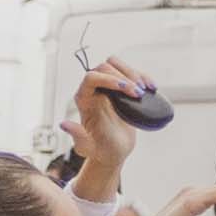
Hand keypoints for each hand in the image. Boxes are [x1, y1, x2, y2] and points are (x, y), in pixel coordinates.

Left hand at [66, 62, 157, 199]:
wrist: (113, 151)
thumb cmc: (99, 150)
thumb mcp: (87, 147)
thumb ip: (77, 136)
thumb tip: (64, 125)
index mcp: (83, 99)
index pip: (91, 77)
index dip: (108, 79)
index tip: (127, 89)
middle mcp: (93, 89)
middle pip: (105, 67)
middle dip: (124, 77)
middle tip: (139, 94)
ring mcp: (107, 87)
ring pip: (116, 64)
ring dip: (133, 73)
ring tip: (144, 90)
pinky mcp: (121, 88)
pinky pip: (129, 72)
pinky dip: (142, 76)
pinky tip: (151, 88)